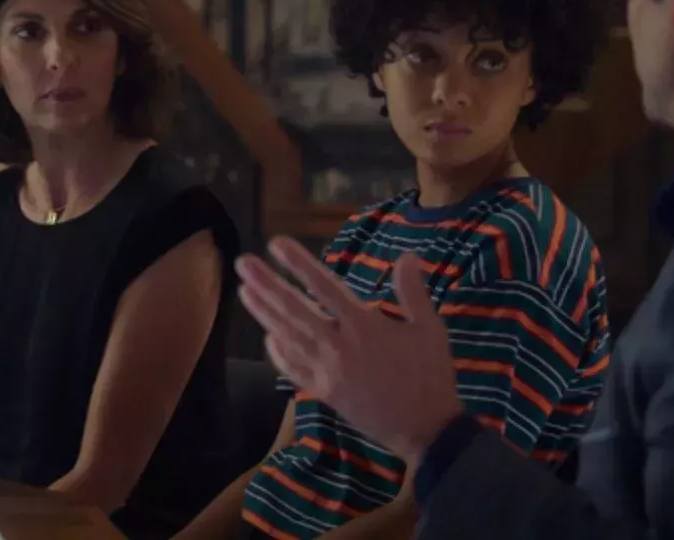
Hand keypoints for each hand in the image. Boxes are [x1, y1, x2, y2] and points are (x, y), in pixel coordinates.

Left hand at [236, 237, 464, 465]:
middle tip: (243, 263)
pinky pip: (292, 368)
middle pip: (294, 309)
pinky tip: (266, 335)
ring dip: (263, 312)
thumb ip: (414, 291)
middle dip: (266, 284)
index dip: (299, 263)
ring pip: (287, 336)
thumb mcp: (430, 329)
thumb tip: (408, 256)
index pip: (324, 286)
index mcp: (365, 326)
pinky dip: (277, 351)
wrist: (424, 430)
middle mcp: (339, 345)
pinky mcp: (323, 391)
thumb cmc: (429, 375)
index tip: (277, 243)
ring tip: (244, 290)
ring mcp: (328, 371)